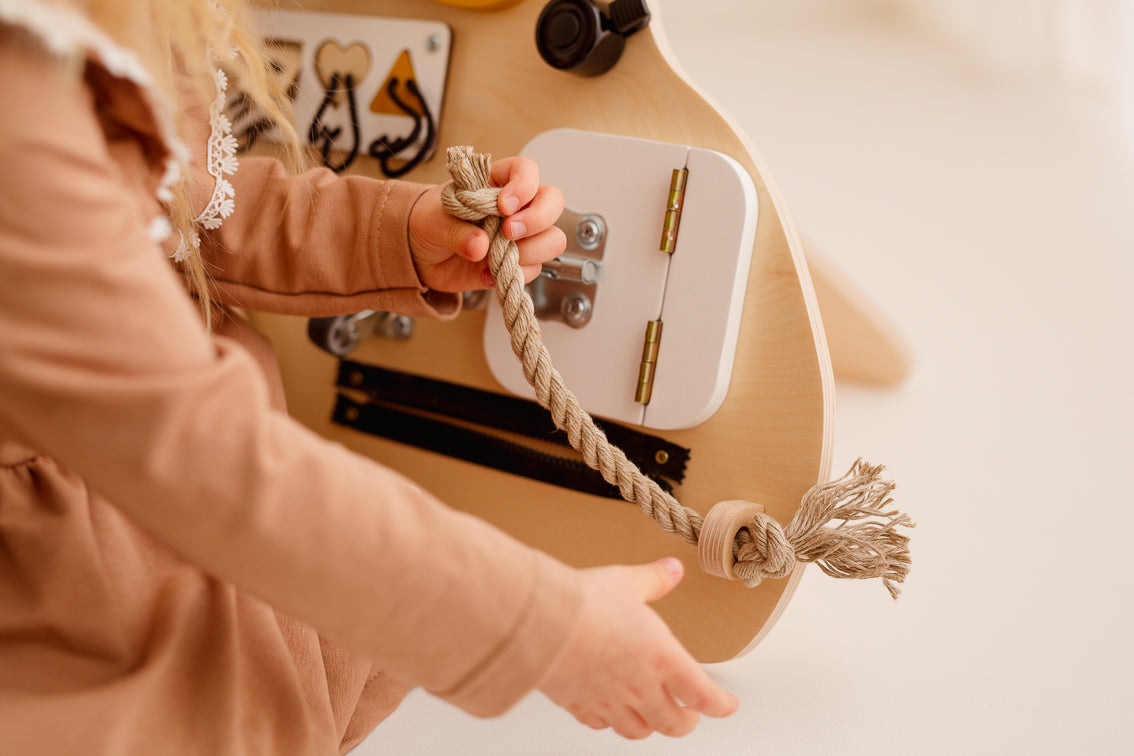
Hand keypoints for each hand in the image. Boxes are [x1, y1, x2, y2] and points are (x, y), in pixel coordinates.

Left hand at [408, 156, 565, 291]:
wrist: (420, 254)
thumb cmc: (429, 221)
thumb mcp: (433, 220)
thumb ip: (455, 230)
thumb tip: (480, 246)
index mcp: (497, 182)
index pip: (526, 171)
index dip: (523, 185)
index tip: (504, 205)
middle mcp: (516, 207)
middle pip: (552, 203)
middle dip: (537, 219)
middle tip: (508, 232)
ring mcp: (520, 236)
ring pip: (552, 239)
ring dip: (531, 251)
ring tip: (498, 258)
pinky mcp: (517, 263)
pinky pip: (533, 269)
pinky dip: (513, 275)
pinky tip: (486, 274)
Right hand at [539, 558, 739, 738]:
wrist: (543, 624)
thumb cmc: (586, 604)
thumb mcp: (628, 582)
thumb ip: (654, 579)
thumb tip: (673, 569)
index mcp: (662, 658)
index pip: (703, 694)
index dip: (721, 705)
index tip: (728, 704)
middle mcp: (639, 687)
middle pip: (674, 723)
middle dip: (688, 722)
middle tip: (692, 716)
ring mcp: (608, 700)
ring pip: (639, 730)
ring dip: (652, 726)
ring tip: (655, 718)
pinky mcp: (578, 704)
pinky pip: (601, 724)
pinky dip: (611, 722)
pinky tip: (610, 712)